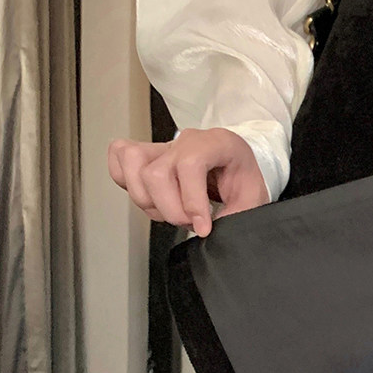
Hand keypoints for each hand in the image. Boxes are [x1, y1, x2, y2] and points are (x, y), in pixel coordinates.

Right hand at [107, 126, 269, 236]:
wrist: (234, 160)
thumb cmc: (241, 173)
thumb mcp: (252, 195)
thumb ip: (235, 214)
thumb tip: (207, 230)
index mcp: (215, 143)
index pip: (190, 166)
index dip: (192, 202)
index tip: (202, 227)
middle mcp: (185, 141)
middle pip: (156, 173)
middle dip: (170, 210)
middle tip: (189, 223)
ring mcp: (162, 145)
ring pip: (133, 167)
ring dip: (148, 201)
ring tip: (171, 211)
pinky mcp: (145, 153)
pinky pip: (119, 157)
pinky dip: (125, 181)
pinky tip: (149, 196)